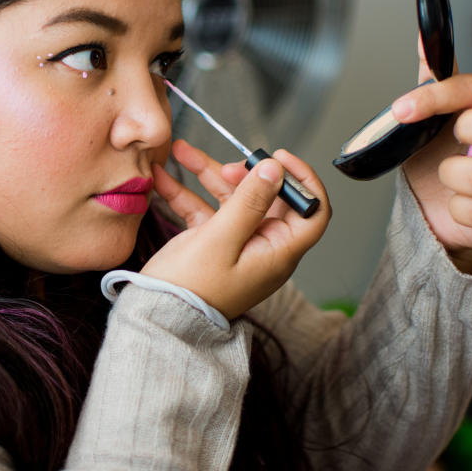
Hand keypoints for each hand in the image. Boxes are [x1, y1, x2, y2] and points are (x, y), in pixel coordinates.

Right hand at [142, 139, 330, 318]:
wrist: (159, 320)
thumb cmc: (193, 290)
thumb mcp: (222, 239)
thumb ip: (249, 201)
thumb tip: (275, 170)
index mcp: (279, 251)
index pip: (312, 212)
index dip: (303, 181)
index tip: (280, 158)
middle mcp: (263, 246)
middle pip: (267, 198)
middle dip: (244, 174)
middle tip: (226, 166)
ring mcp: (237, 243)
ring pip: (232, 199)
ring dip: (209, 175)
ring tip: (184, 152)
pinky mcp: (212, 242)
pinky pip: (206, 209)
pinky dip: (188, 192)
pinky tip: (164, 177)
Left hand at [392, 37, 471, 275]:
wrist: (441, 209)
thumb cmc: (441, 155)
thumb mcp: (433, 116)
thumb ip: (434, 77)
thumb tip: (425, 33)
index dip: (439, 96)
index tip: (403, 109)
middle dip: (469, 134)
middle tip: (451, 143)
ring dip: (450, 179)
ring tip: (450, 177)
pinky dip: (457, 210)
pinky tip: (460, 203)